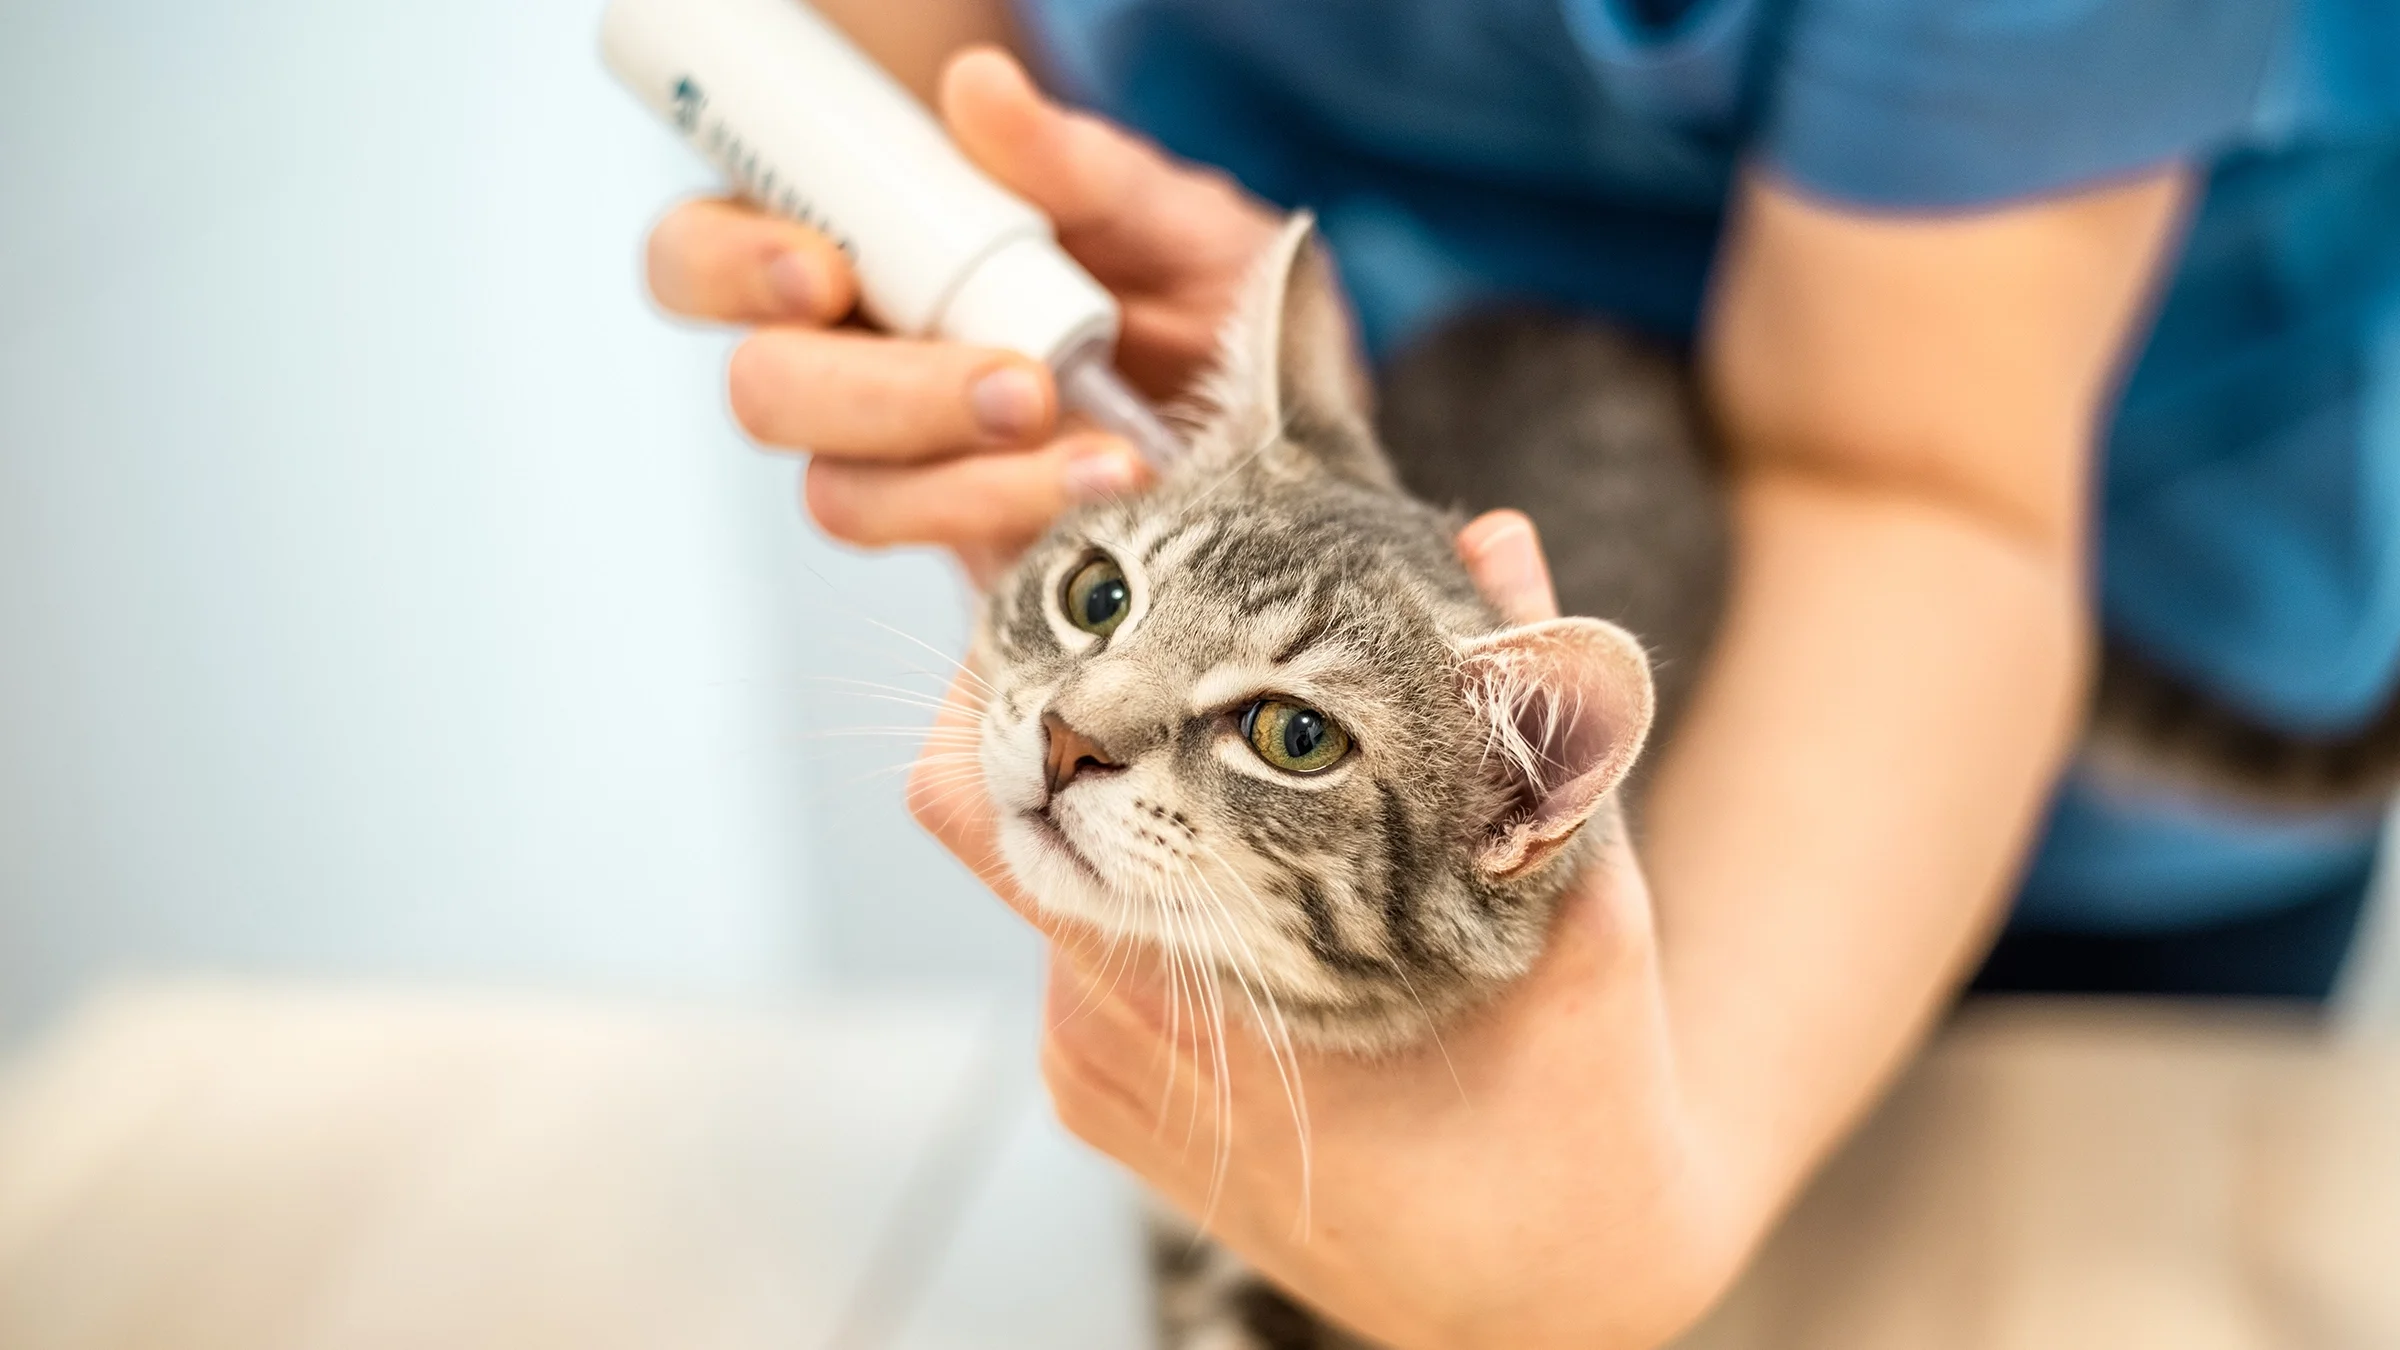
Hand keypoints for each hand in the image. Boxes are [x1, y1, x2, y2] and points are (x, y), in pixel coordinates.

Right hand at [643, 48, 1279, 583]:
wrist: (1291, 432)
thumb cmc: (1207, 298)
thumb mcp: (1173, 220)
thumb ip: (1082, 167)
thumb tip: (980, 89)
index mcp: (858, 256)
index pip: (707, 252)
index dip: (728, 261)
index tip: (824, 270)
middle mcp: (856, 366)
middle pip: (768, 389)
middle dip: (883, 393)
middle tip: (1021, 387)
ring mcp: (908, 473)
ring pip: (846, 496)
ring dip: (967, 487)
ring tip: (1113, 467)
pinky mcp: (969, 565)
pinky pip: (941, 594)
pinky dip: (1014, 565)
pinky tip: (1107, 531)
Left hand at [910, 513, 1742, 1349]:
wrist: (1541, 1300)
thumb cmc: (1568, 1106)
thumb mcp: (1570, 899)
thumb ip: (1521, 720)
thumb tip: (1497, 540)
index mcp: (1188, 978)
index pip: (976, 803)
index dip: (985, 680)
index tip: (1069, 597)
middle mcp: (1105, 1033)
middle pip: (1005, 820)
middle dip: (1078, 710)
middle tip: (1165, 624)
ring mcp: (1095, 1077)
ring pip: (1055, 883)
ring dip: (1126, 803)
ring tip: (1240, 758)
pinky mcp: (1106, 1105)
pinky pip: (1085, 954)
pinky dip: (1147, 891)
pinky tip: (1254, 884)